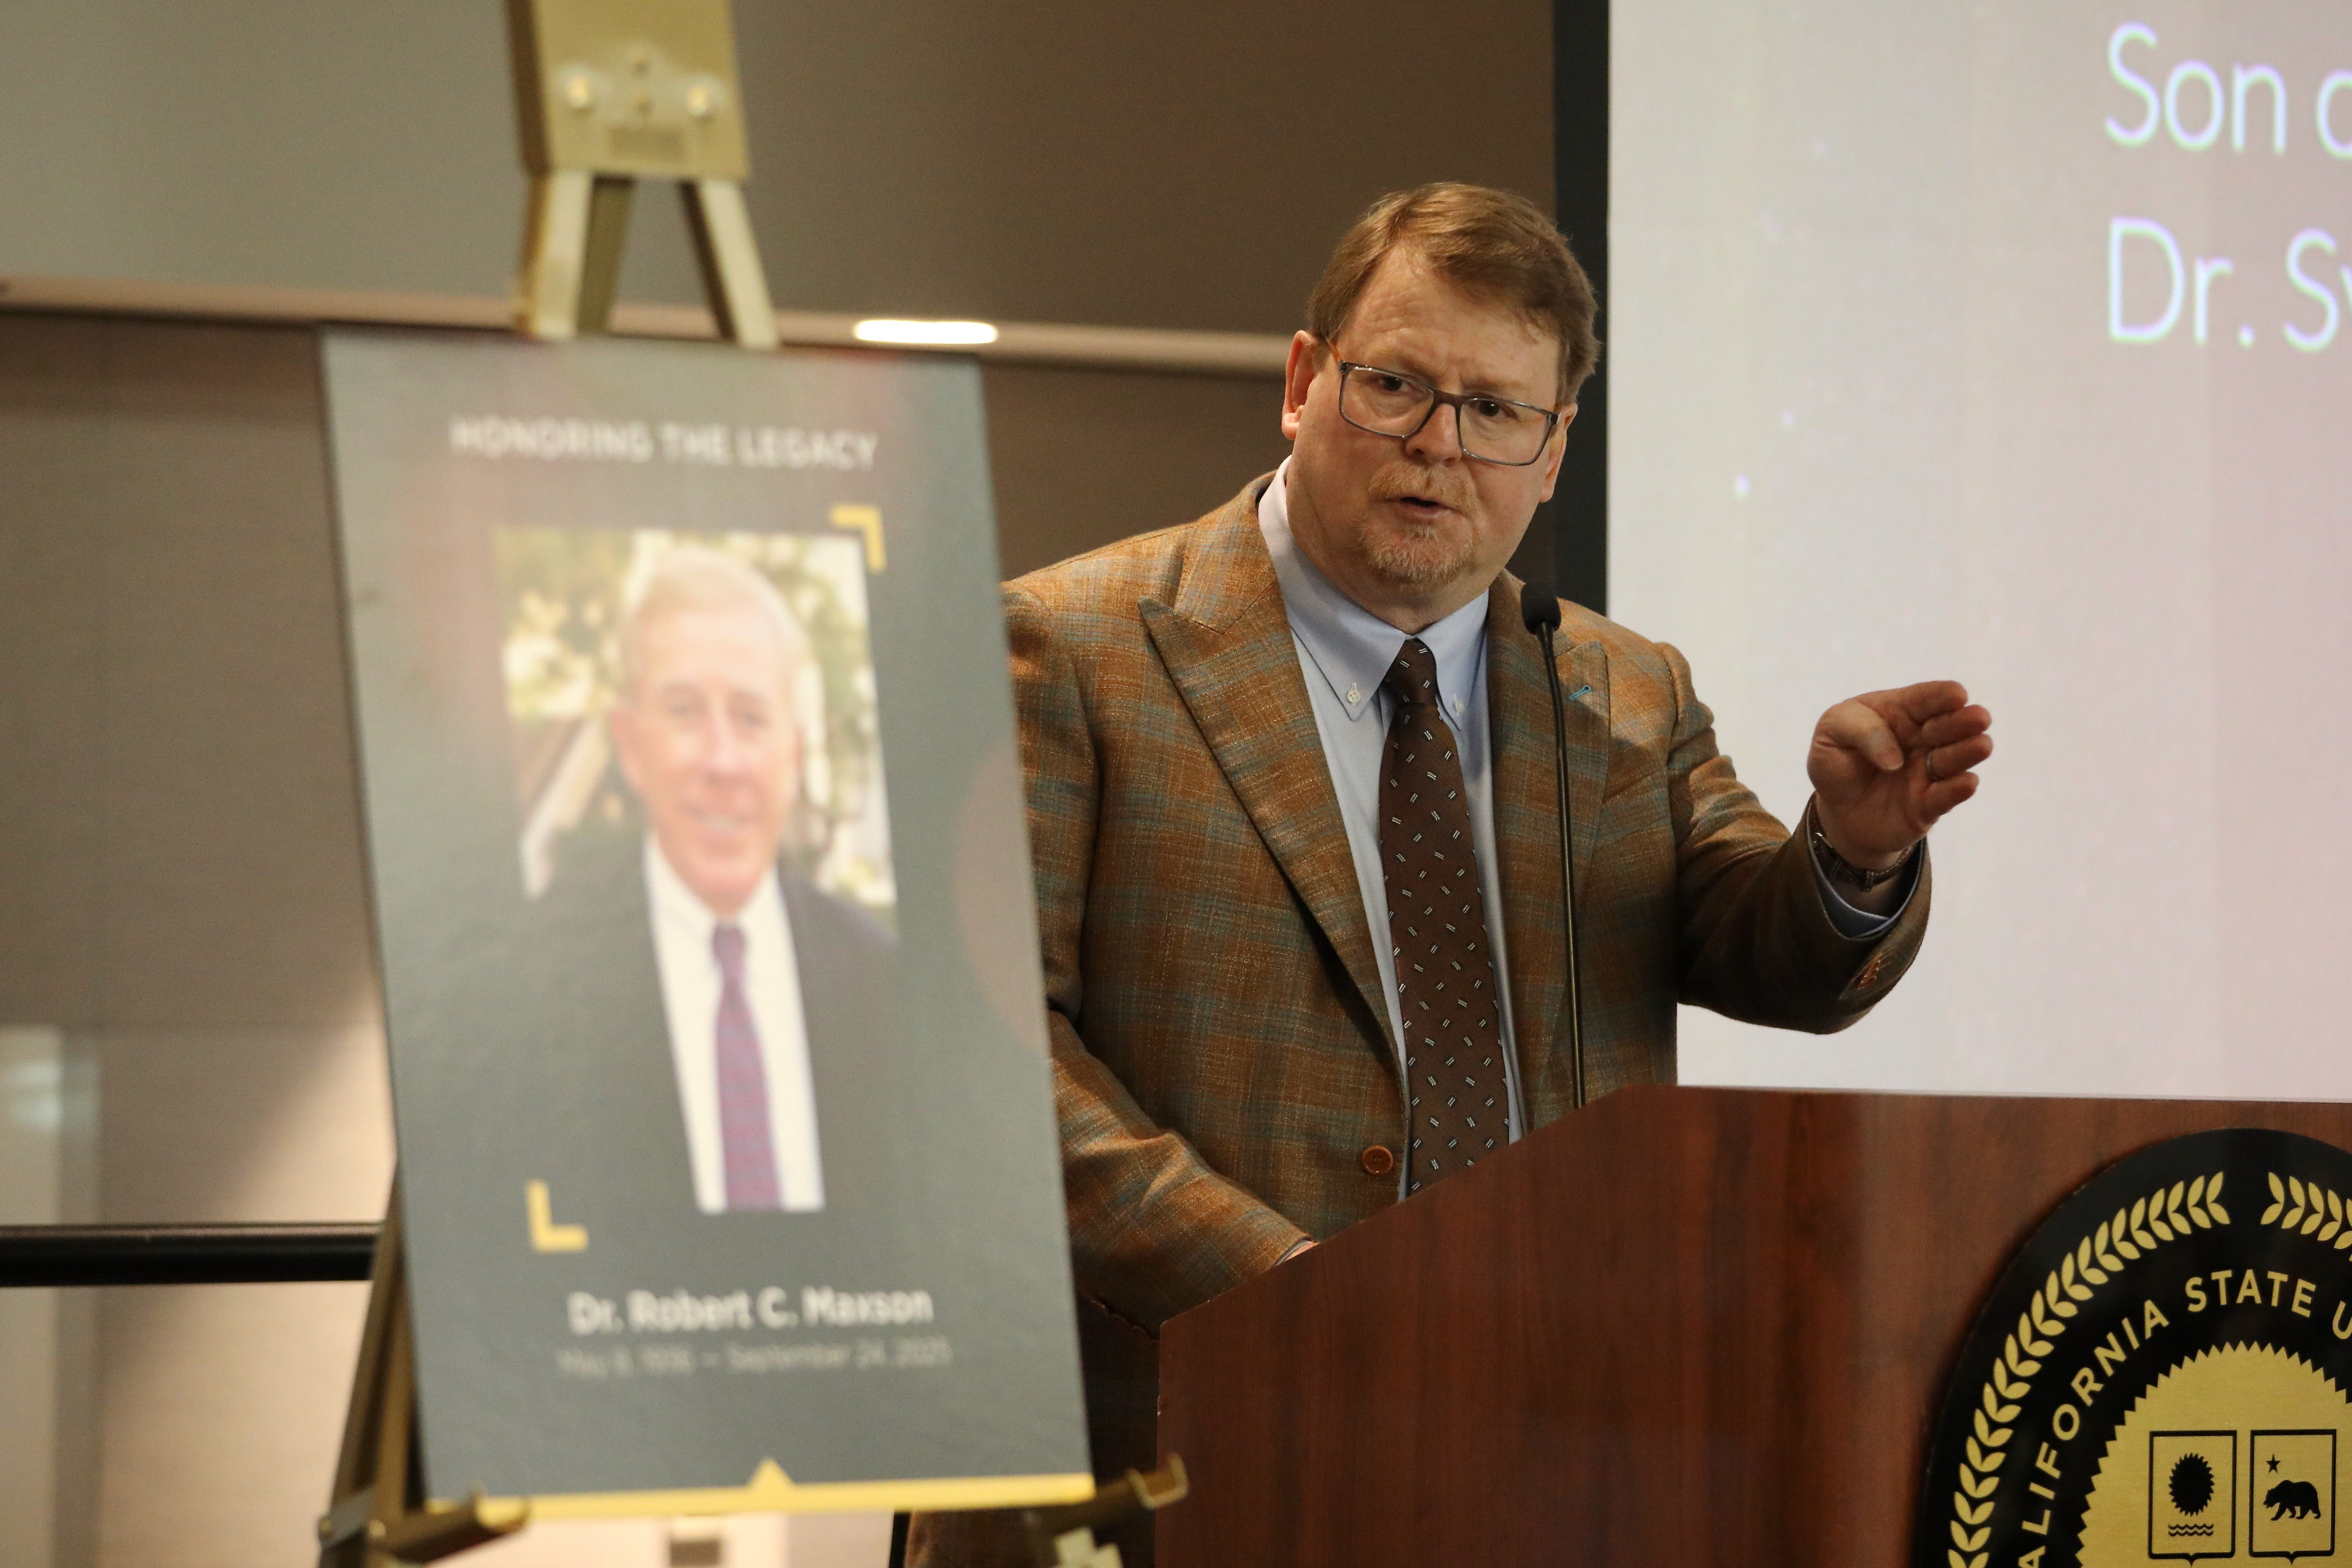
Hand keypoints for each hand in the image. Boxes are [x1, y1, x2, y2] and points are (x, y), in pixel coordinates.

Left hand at [1806, 681, 1991, 867]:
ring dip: (1968, 752)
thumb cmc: (1837, 760)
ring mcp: (1928, 772)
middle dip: (1962, 721)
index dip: (1941, 696)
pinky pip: (1945, 797)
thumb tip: (1894, 758)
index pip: (1924, 699)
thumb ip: (1858, 730)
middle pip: (1946, 727)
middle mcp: (1922, 739)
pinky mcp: (1928, 805)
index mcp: (1900, 712)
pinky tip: (1968, 782)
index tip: (1958, 695)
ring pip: (1953, 760)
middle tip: (1978, 717)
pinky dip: (1957, 790)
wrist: (1837, 809)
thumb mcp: (1830, 733)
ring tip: (1982, 745)